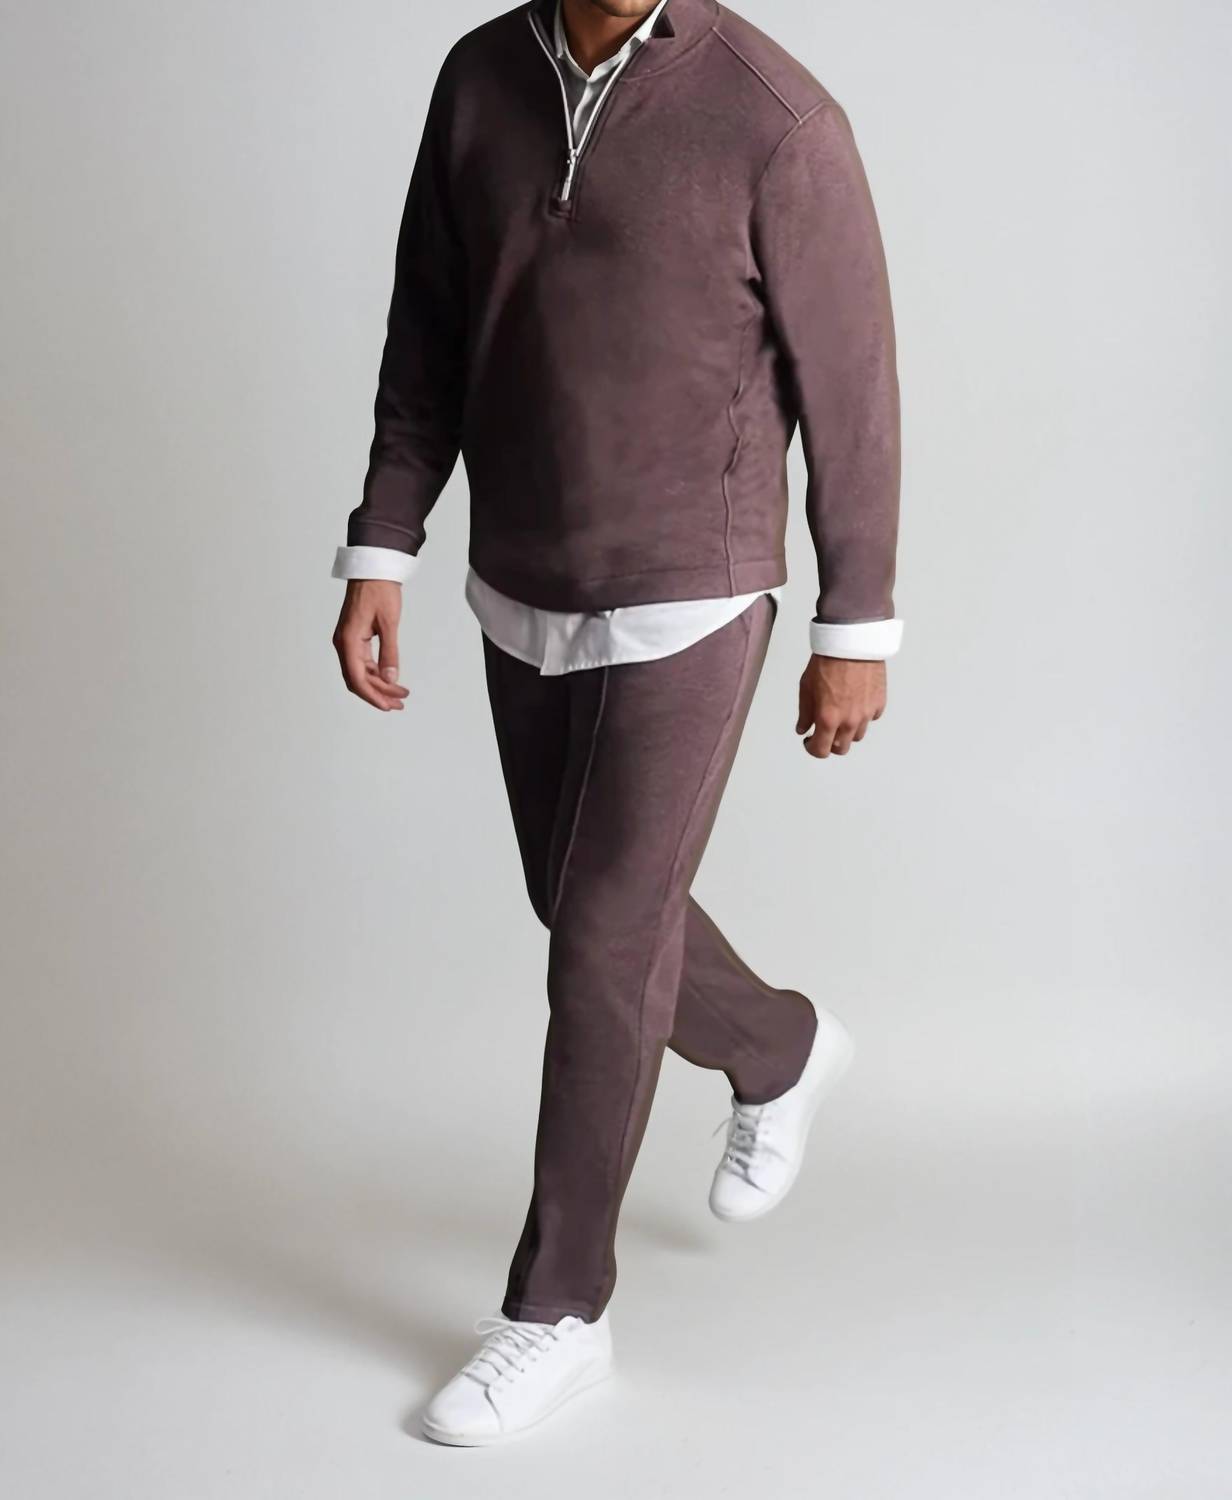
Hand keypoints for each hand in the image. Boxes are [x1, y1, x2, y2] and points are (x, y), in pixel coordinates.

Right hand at [332, 579, 409, 711]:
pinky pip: (362, 662)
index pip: (357, 678)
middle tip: (399, 703)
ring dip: (378, 685)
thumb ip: (389, 653)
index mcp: (348, 640)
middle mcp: (343, 643)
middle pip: (357, 679)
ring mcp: (347, 641)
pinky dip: (376, 673)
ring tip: (399, 695)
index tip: (388, 705)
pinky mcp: (354, 638)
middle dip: (377, 694)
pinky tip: (390, 680)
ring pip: (360, 673)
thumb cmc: (379, 590)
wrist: (373, 569)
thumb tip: (391, 679)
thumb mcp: (389, 622)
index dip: (373, 695)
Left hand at [796, 655, 885, 757]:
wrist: (851, 643)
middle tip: (824, 731)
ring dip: (847, 731)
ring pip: (857, 735)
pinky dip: (862, 716)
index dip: (813, 749)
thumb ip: (805, 713)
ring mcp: (866, 714)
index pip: (821, 750)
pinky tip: (855, 702)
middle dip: (830, 743)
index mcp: (828, 719)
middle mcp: (849, 721)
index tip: (810, 741)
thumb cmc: (827, 661)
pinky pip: (870, 719)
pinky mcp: (879, 704)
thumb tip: (803, 729)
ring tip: (841, 714)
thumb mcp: (806, 687)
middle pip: (841, 748)